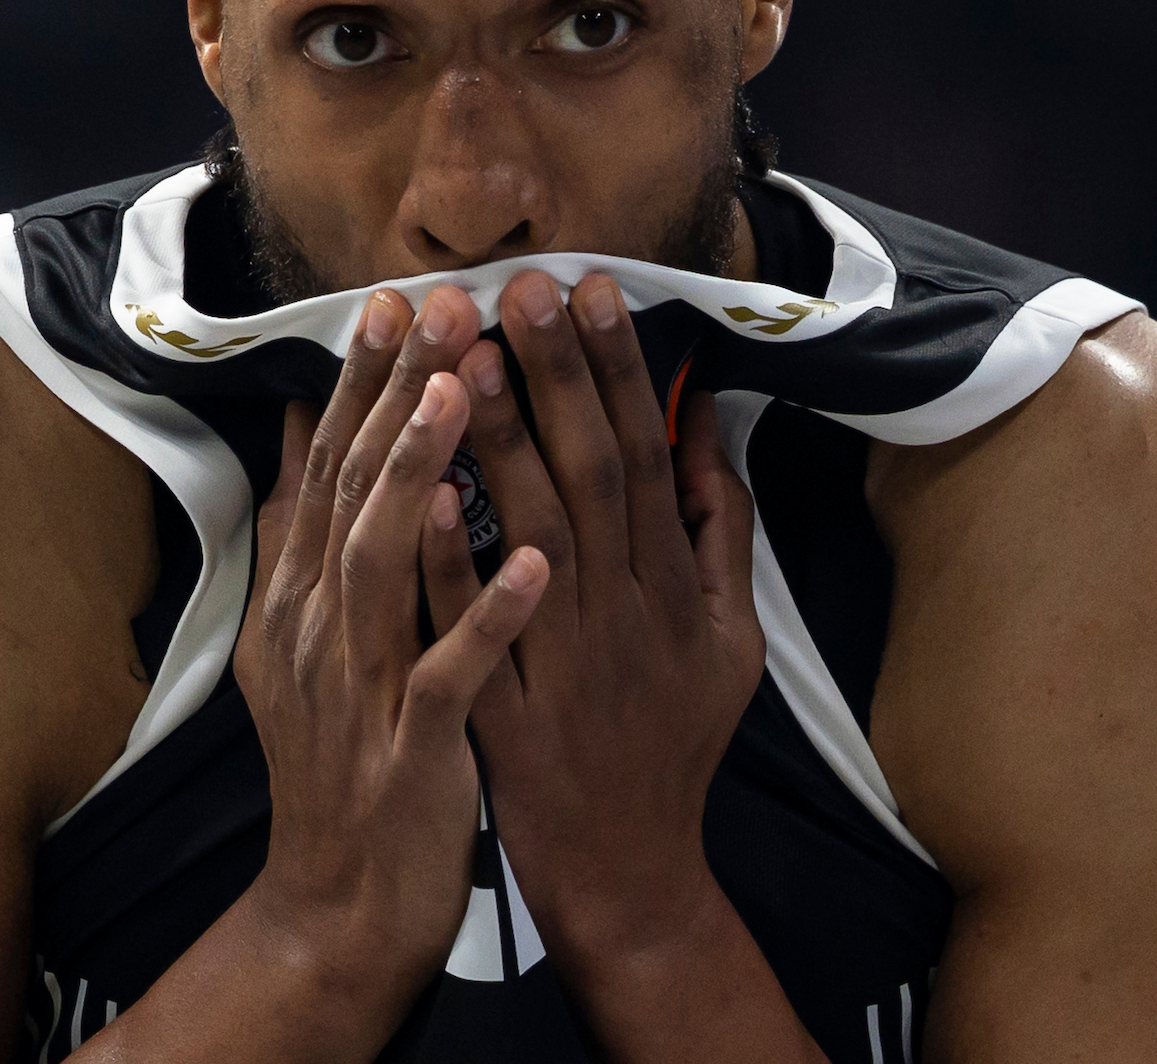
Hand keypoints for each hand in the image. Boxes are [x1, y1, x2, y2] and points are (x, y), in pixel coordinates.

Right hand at [231, 284, 551, 1052]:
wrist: (339, 902)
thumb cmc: (346, 754)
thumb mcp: (302, 634)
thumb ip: (306, 530)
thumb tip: (300, 422)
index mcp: (305, 594)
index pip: (331, 464)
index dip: (361, 380)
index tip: (395, 297)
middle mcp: (320, 625)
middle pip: (353, 488)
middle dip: (392, 391)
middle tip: (437, 303)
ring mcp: (363, 683)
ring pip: (385, 562)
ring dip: (420, 472)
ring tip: (463, 392)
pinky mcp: (412, 747)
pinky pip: (452, 671)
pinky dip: (487, 613)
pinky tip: (534, 561)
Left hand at [430, 270, 765, 974]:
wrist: (630, 870)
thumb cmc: (674, 740)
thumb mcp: (731, 637)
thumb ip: (722, 530)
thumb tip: (707, 424)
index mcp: (672, 587)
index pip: (646, 455)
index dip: (621, 369)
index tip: (593, 288)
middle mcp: (622, 612)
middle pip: (591, 475)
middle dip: (557, 375)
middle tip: (521, 286)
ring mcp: (563, 663)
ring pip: (532, 536)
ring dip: (499, 444)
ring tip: (464, 354)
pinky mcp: (506, 712)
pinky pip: (473, 627)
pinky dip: (451, 560)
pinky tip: (425, 492)